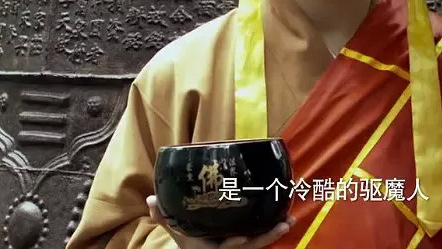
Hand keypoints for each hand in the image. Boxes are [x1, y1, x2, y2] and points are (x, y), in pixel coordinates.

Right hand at [146, 195, 294, 248]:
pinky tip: (285, 218)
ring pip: (258, 244)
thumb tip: (151, 197)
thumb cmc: (189, 242)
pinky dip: (272, 230)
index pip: (226, 247)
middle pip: (250, 247)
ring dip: (274, 233)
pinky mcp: (246, 244)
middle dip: (266, 238)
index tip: (242, 238)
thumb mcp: (177, 231)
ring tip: (290, 220)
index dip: (234, 244)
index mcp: (212, 248)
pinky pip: (260, 239)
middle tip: (284, 224)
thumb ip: (165, 216)